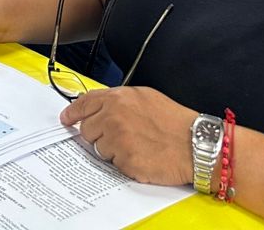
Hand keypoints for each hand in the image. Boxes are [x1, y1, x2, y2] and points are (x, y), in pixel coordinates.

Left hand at [60, 87, 196, 184]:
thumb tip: (99, 105)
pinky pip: (114, 165)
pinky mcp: (125, 162)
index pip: (83, 104)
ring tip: (136, 145)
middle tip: (118, 137)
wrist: (196, 144)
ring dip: (112, 150)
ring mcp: (118, 141)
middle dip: (98, 135)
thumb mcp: (145, 97)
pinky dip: (124, 163)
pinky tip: (141, 156)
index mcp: (117, 99)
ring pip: (99, 149)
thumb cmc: (174, 121)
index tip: (66, 119)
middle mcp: (113, 117)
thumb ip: (118, 100)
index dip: (72, 113)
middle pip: (87, 130)